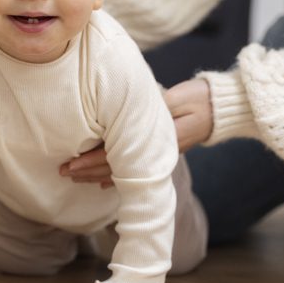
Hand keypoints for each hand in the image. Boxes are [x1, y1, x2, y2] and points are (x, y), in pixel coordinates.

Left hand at [59, 78, 213, 186]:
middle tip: (64, 172)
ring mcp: (156, 155)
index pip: (116, 154)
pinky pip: (132, 169)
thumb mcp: (176, 99)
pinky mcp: (157, 153)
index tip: (72, 163)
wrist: (219, 107)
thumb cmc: (197, 98)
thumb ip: (152, 108)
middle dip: (88, 171)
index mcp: (156, 141)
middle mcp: (154, 153)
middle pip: (114, 166)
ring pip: (121, 170)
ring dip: (96, 175)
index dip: (92, 160)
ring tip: (75, 176)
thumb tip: (120, 114)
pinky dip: (114, 176)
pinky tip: (101, 184)